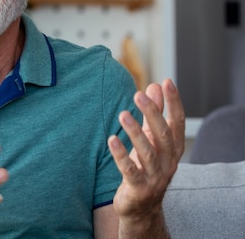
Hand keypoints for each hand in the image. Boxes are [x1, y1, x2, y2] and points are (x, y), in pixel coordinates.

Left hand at [108, 78, 184, 227]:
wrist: (141, 208)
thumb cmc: (145, 168)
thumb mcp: (151, 141)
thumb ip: (153, 115)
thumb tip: (154, 87)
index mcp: (173, 149)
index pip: (177, 122)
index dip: (173, 102)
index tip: (166, 82)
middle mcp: (168, 162)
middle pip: (163, 135)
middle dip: (152, 114)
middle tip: (138, 95)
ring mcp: (155, 177)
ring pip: (147, 153)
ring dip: (135, 132)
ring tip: (123, 114)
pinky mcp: (139, 188)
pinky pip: (130, 170)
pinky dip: (121, 155)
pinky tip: (111, 140)